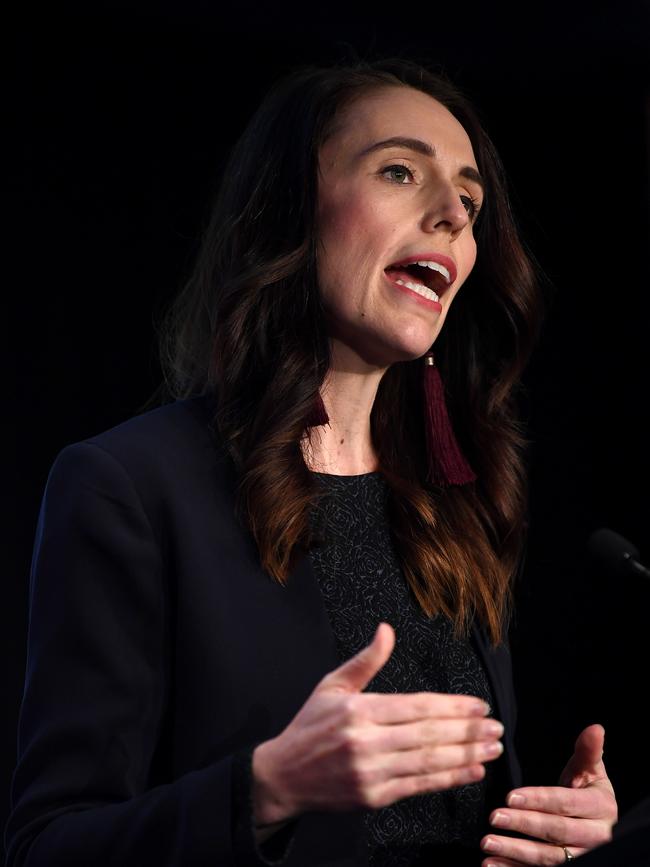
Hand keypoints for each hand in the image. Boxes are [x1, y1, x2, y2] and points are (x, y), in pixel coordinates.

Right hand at [252, 622, 503, 825]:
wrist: (283, 776)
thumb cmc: (310, 727)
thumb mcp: (332, 685)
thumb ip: (366, 660)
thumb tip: (387, 630)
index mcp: (358, 709)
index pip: (416, 706)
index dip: (452, 706)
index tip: (479, 706)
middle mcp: (365, 740)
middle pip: (429, 734)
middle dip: (467, 730)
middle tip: (496, 727)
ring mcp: (370, 771)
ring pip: (429, 761)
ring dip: (466, 755)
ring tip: (492, 748)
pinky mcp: (374, 797)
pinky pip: (419, 786)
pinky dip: (448, 779)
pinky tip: (471, 771)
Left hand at [480, 723, 617, 864]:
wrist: (597, 820)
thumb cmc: (587, 789)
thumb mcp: (588, 770)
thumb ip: (588, 751)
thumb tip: (595, 728)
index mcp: (601, 807)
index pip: (565, 803)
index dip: (538, 800)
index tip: (510, 796)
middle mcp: (595, 836)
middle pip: (556, 832)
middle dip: (523, 824)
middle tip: (494, 817)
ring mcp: (582, 856)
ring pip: (548, 857)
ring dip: (515, 851)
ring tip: (488, 843)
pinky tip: (492, 864)